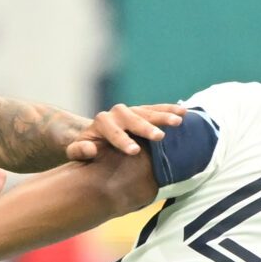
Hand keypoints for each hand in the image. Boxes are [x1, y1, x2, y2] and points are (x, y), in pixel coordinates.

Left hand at [64, 102, 183, 161]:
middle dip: (146, 128)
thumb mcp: (76, 152)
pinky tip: (184, 112)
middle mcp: (117, 113)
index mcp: (102, 122)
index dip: (122, 140)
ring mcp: (131, 111)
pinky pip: (157, 109)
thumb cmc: (87, 148)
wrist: (95, 137)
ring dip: (163, 116)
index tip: (134, 151)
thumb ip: (79, 151)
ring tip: (178, 121)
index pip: (113, 130)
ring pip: (148, 112)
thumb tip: (91, 149)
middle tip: (159, 138)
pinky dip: (170, 109)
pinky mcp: (142, 112)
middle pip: (133, 118)